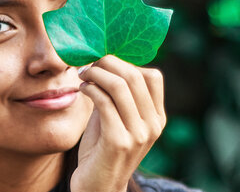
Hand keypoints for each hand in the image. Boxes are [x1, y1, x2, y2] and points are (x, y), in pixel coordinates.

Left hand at [70, 55, 166, 191]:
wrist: (98, 186)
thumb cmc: (102, 147)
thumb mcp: (115, 117)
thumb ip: (116, 94)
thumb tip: (104, 61)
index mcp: (157, 118)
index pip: (152, 77)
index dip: (126, 63)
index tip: (104, 62)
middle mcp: (153, 125)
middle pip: (134, 76)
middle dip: (107, 63)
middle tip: (88, 64)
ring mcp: (138, 134)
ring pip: (119, 86)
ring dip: (95, 74)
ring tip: (82, 75)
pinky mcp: (119, 141)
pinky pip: (104, 102)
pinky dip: (90, 89)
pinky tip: (82, 89)